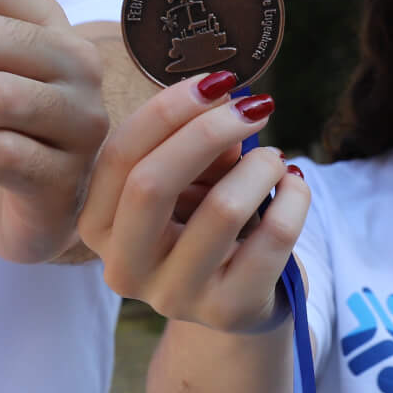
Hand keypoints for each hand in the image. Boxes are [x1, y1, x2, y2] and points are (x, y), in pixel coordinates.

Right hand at [76, 75, 307, 333]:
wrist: (234, 300)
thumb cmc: (200, 224)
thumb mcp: (186, 181)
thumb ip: (194, 145)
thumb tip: (227, 102)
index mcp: (97, 225)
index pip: (119, 156)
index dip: (167, 110)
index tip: (215, 81)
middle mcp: (123, 267)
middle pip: (152, 182)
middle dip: (210, 131)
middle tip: (256, 105)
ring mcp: (173, 296)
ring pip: (221, 210)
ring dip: (259, 165)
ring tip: (274, 157)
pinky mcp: (227, 312)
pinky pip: (272, 240)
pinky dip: (295, 198)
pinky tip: (295, 184)